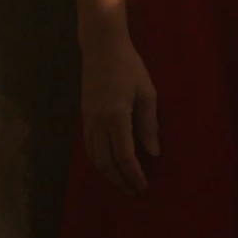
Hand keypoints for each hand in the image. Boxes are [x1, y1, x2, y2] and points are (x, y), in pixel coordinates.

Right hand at [79, 31, 159, 193]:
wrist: (101, 46)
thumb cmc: (129, 66)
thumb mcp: (147, 92)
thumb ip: (149, 124)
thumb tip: (153, 153)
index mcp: (116, 116)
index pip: (124, 156)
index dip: (134, 174)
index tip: (144, 186)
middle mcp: (98, 121)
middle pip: (105, 162)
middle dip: (119, 180)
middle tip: (133, 191)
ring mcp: (88, 119)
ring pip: (93, 156)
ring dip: (107, 173)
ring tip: (122, 182)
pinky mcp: (84, 115)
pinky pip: (88, 145)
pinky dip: (98, 160)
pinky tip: (108, 163)